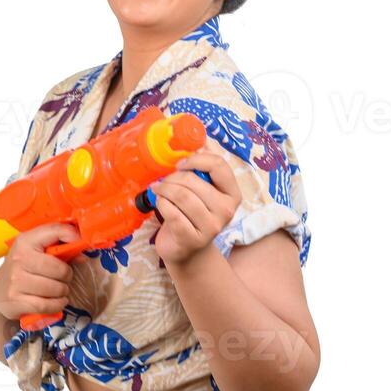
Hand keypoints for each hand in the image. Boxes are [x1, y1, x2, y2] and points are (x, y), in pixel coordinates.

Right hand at [0, 222, 79, 322]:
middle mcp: (20, 259)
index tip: (79, 243)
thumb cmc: (22, 269)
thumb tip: (83, 256)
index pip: (55, 231)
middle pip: (60, 269)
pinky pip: (48, 305)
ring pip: (56, 289)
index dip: (71, 236)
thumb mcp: (36, 253)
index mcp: (26, 241)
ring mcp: (17, 281)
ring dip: (62, 291)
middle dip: (67, 275)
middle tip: (63, 277)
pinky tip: (57, 301)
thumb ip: (60, 250)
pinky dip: (57, 305)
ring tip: (58, 289)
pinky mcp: (17, 300)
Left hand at [150, 150, 240, 267]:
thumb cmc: (192, 215)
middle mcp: (227, 210)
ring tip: (158, 190)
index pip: (218, 165)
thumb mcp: (202, 191)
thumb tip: (200, 141)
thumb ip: (203, 168)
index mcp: (232, 193)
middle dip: (173, 177)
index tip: (180, 163)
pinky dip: (161, 204)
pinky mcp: (193, 239)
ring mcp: (212, 227)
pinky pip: (172, 213)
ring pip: (182, 196)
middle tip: (163, 181)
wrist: (186, 250)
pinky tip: (160, 204)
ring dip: (164, 190)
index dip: (196, 159)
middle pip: (194, 181)